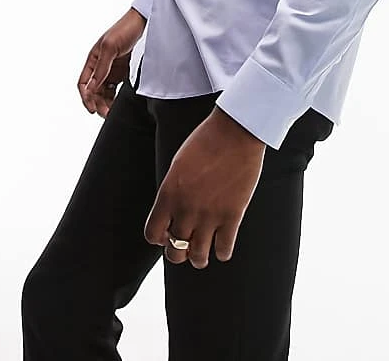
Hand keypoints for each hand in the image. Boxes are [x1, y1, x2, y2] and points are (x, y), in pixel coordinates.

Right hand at [78, 8, 145, 117]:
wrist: (141, 22)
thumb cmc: (123, 30)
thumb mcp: (110, 48)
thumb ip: (101, 68)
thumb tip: (90, 88)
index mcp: (92, 59)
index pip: (83, 83)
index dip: (86, 97)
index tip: (92, 109)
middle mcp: (100, 65)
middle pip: (93, 90)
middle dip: (97, 103)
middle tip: (106, 114)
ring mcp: (111, 69)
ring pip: (104, 91)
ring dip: (106, 102)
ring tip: (111, 111)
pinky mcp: (122, 70)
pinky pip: (115, 87)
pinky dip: (115, 96)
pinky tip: (118, 103)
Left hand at [144, 107, 265, 268]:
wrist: (235, 131)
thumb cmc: (206, 140)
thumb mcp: (178, 165)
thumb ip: (173, 191)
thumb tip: (174, 210)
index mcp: (168, 195)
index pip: (153, 234)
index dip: (160, 238)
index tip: (168, 234)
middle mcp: (186, 209)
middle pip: (174, 252)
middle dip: (178, 253)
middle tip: (186, 247)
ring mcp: (210, 215)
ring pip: (198, 256)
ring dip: (199, 258)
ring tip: (203, 254)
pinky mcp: (233, 215)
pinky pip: (224, 249)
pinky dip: (223, 252)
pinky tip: (223, 246)